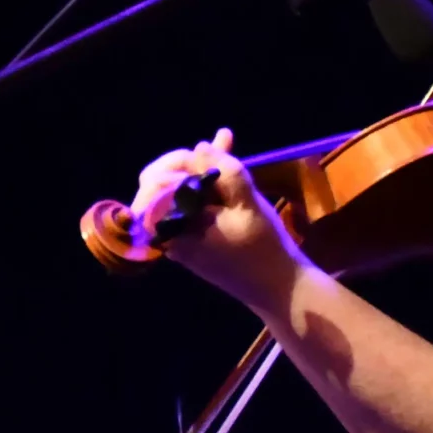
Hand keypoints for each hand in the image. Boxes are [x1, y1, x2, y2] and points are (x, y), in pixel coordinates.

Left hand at [129, 128, 305, 309]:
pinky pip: (188, 207)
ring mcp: (177, 238)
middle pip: (160, 184)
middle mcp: (168, 234)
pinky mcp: (191, 240)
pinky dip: (204, 187)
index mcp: (173, 227)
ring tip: (225, 145)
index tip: (210, 153)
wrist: (277, 288)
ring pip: (176, 193)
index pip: (155, 180)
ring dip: (199, 170)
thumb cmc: (263, 247)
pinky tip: (225, 170)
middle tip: (218, 147)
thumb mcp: (247, 203)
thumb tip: (200, 146)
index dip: (179, 159)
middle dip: (189, 161)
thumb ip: (224, 171)